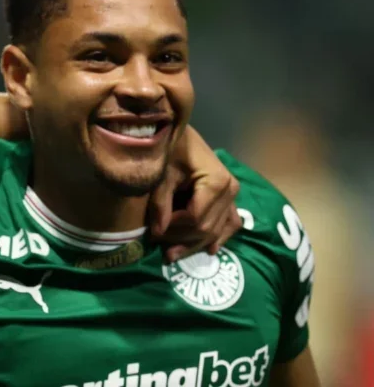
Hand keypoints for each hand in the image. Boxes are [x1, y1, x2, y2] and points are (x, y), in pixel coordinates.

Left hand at [149, 126, 242, 262]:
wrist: (182, 133)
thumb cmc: (171, 148)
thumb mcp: (162, 174)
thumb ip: (160, 204)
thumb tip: (158, 234)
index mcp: (217, 182)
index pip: (196, 218)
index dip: (174, 229)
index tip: (153, 232)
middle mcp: (231, 190)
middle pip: (207, 228)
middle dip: (181, 239)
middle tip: (158, 245)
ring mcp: (234, 195)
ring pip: (217, 230)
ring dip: (195, 244)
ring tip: (172, 254)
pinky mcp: (231, 198)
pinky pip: (229, 223)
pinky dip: (219, 237)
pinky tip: (208, 250)